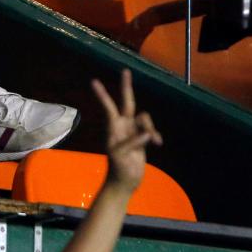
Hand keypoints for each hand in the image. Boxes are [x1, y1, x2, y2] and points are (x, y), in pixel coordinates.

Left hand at [91, 70, 162, 193]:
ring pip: (144, 118)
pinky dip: (155, 135)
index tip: (93, 81)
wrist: (126, 181)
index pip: (108, 107)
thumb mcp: (121, 155)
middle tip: (125, 70)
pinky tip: (158, 143)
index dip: (102, 94)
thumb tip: (147, 133)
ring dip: (150, 127)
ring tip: (154, 141)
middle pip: (126, 101)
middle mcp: (122, 125)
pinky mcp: (142, 138)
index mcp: (113, 127)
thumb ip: (133, 142)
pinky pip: (151, 129)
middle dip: (126, 86)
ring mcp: (132, 130)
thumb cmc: (119, 168)